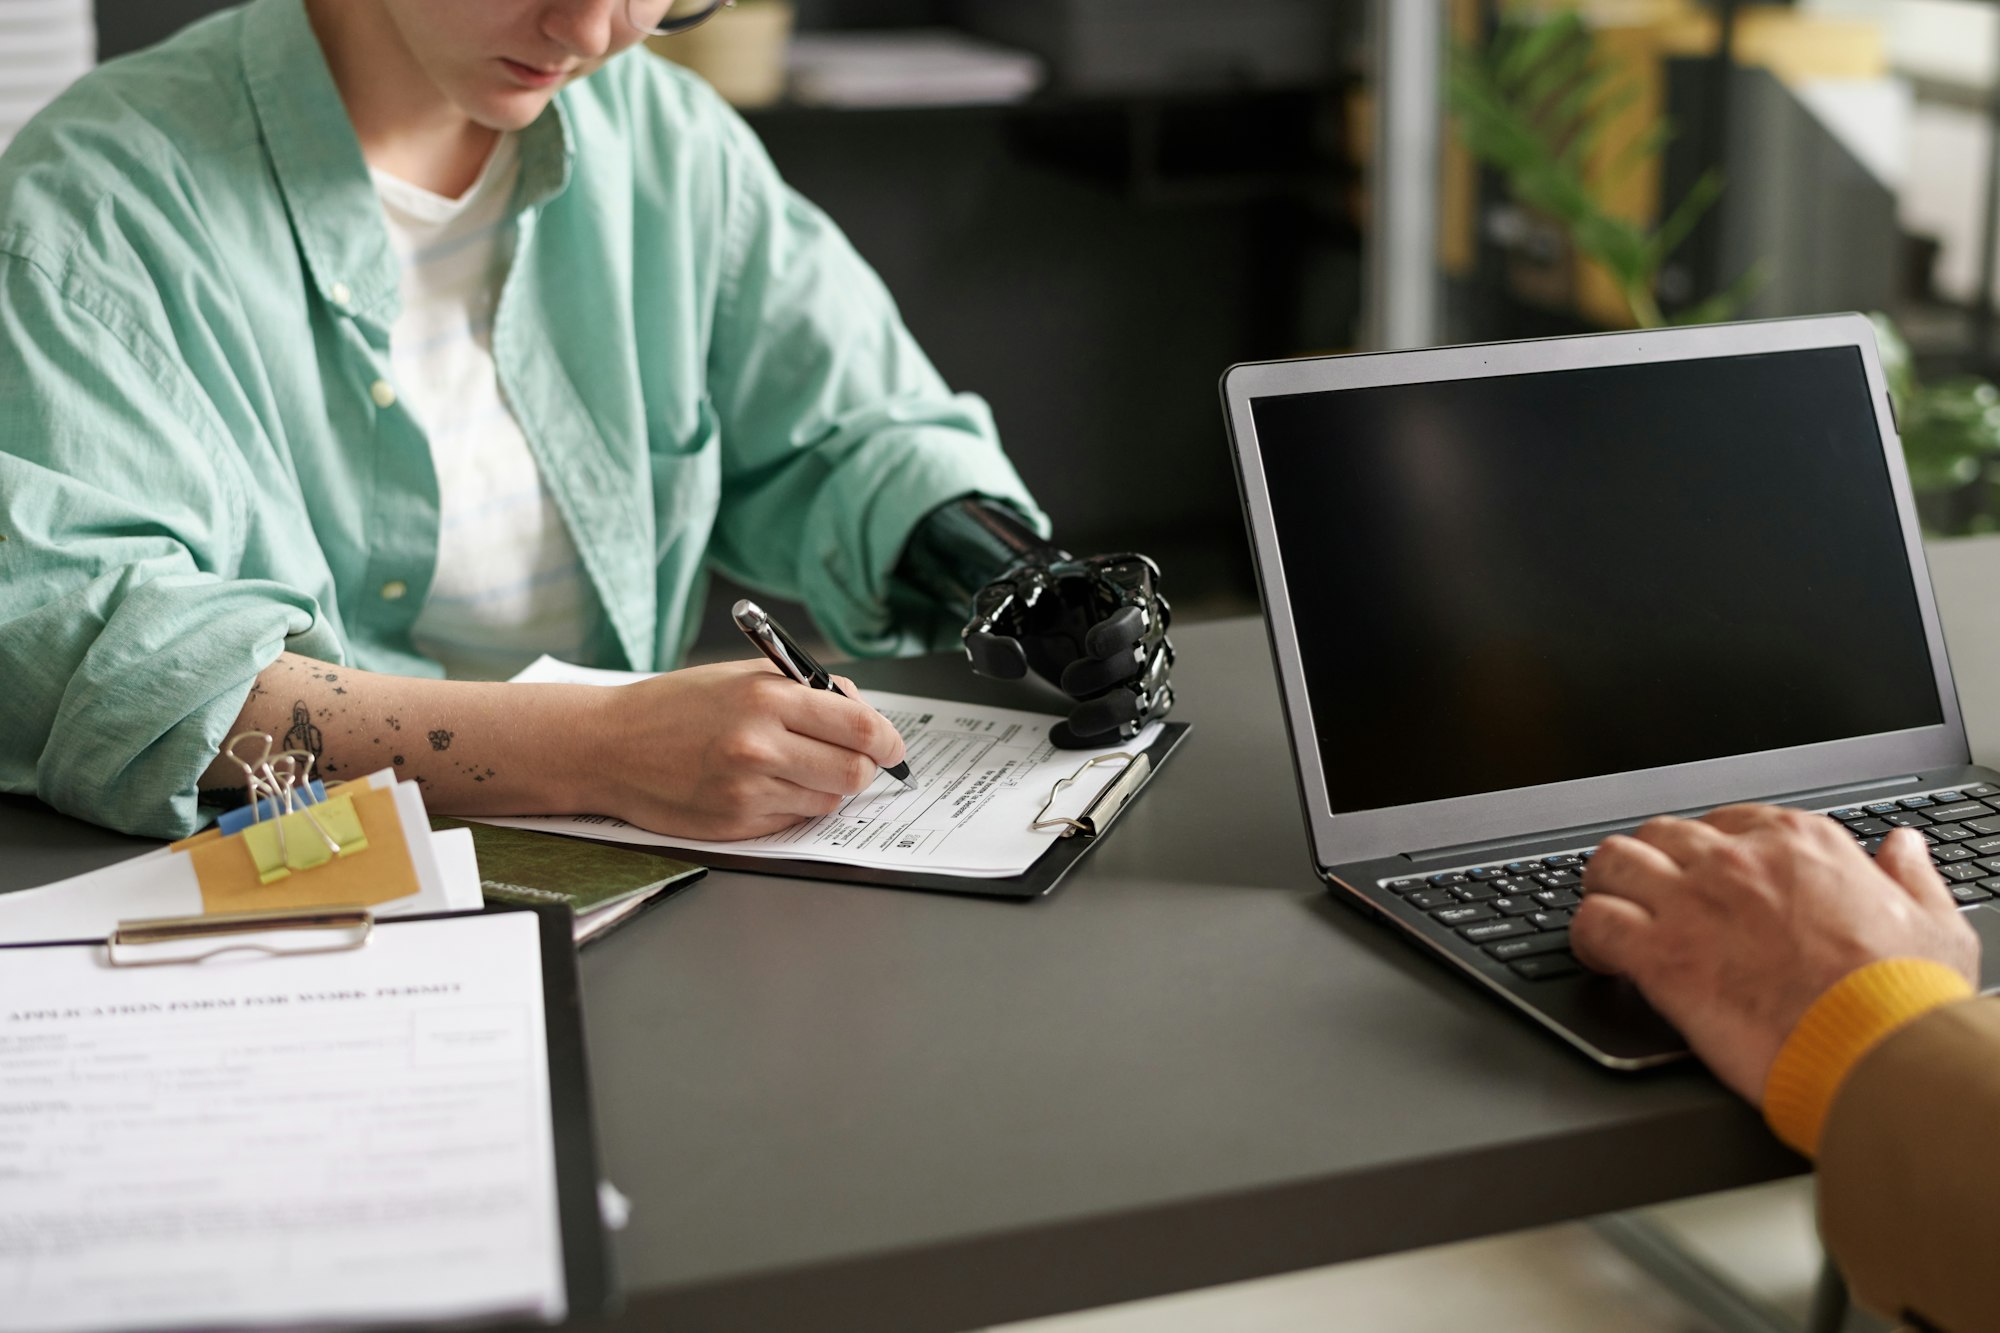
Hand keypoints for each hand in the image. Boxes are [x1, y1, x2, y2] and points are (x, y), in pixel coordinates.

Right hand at [598, 659, 905, 840]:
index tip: (891, 744)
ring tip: (796, 768)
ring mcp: (748, 790)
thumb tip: (860, 710)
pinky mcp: (736, 824)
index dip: (888, 739)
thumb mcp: (740, 676)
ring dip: (826, 787)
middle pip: (855, 772)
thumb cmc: (674, 707)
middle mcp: (760, 745)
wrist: (609, 746)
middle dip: (866, 768)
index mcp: (766, 698)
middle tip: (857, 761)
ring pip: (828, 800)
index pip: (861, 726)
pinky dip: (794, 805)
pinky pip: (793, 820)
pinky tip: (766, 786)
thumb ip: (803, 689)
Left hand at [962, 550, 1174, 747]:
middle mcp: (1142, 622)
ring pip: (1146, 692)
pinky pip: (1136, 720)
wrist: (1034, 611)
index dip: (1120, 630)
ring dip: (1111, 710)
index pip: (1137, 606)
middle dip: (1104, 673)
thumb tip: (1012, 662)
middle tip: (1067, 681)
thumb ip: (988, 632)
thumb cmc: (1026, 600)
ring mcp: (1144, 659)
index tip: (1092, 647)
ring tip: (1074, 721)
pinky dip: (1105, 733)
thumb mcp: (997, 606)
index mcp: (1117, 585)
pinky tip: (1067, 734)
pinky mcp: (1138, 691)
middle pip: (1140, 654)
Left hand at [1573, 805, 1978, 1101]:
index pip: (1725, 823)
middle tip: (1649, 899)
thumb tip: (1904, 847)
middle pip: (1660, 835)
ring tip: (1613, 916)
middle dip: (1650, 864)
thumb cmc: (1904, 999)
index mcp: (1799, 844)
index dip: (1707, 853)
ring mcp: (1691, 902)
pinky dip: (1586, 938)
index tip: (1705, 880)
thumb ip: (1909, 877)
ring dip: (1606, 888)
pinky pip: (1592, 923)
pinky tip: (1600, 957)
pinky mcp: (1659, 954)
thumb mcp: (1934, 924)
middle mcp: (1737, 860)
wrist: (1875, 1050)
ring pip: (1612, 863)